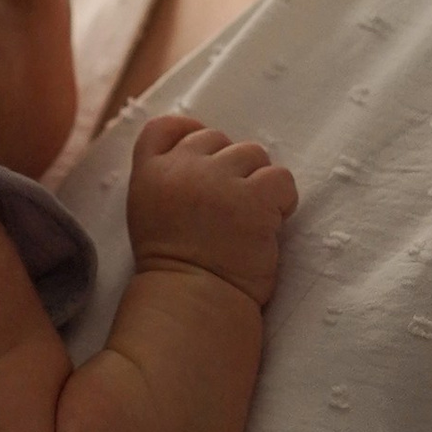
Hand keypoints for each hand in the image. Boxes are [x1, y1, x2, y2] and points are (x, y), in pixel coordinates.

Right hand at [124, 112, 299, 308]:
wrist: (194, 304)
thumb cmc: (178, 269)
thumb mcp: (150, 215)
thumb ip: (168, 181)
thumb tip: (205, 158)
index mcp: (149, 175)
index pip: (164, 128)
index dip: (188, 131)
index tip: (206, 156)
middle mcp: (180, 169)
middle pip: (215, 139)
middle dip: (229, 167)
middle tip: (229, 208)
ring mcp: (217, 180)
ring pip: (253, 154)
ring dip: (257, 183)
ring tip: (248, 220)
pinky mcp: (253, 197)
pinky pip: (281, 178)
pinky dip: (282, 201)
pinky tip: (269, 227)